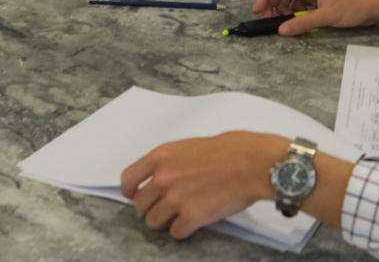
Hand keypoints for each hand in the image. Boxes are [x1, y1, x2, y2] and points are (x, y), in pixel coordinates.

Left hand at [120, 131, 280, 238]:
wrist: (251, 163)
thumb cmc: (229, 150)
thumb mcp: (190, 146)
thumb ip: (170, 162)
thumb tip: (161, 177)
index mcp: (161, 157)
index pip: (127, 179)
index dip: (130, 192)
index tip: (135, 196)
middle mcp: (163, 178)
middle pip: (139, 205)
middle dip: (151, 208)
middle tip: (165, 208)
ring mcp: (175, 199)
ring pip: (153, 222)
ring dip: (165, 221)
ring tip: (180, 215)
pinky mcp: (190, 217)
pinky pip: (175, 233)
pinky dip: (183, 230)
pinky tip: (195, 221)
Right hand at [252, 0, 378, 35]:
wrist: (375, 5)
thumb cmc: (352, 6)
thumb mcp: (326, 16)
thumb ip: (302, 23)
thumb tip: (281, 30)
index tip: (257, 10)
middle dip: (272, 3)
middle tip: (265, 20)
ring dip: (282, 8)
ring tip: (278, 22)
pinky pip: (301, 2)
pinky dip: (294, 10)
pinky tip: (293, 20)